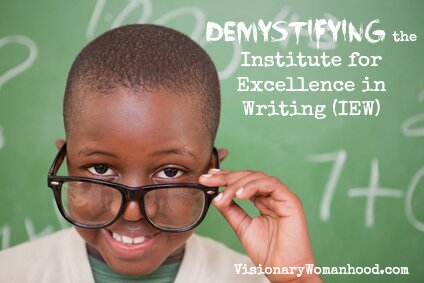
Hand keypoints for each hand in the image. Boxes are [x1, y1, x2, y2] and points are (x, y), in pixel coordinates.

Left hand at [199, 169, 322, 282]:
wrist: (284, 271)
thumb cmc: (268, 252)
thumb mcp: (242, 227)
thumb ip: (230, 210)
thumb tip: (216, 196)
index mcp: (262, 201)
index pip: (242, 183)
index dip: (225, 177)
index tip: (207, 178)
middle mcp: (272, 196)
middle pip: (248, 176)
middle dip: (226, 177)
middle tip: (208, 180)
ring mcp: (282, 197)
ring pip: (258, 177)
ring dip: (237, 183)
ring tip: (225, 195)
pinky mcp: (291, 200)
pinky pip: (271, 184)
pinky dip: (253, 186)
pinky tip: (240, 195)